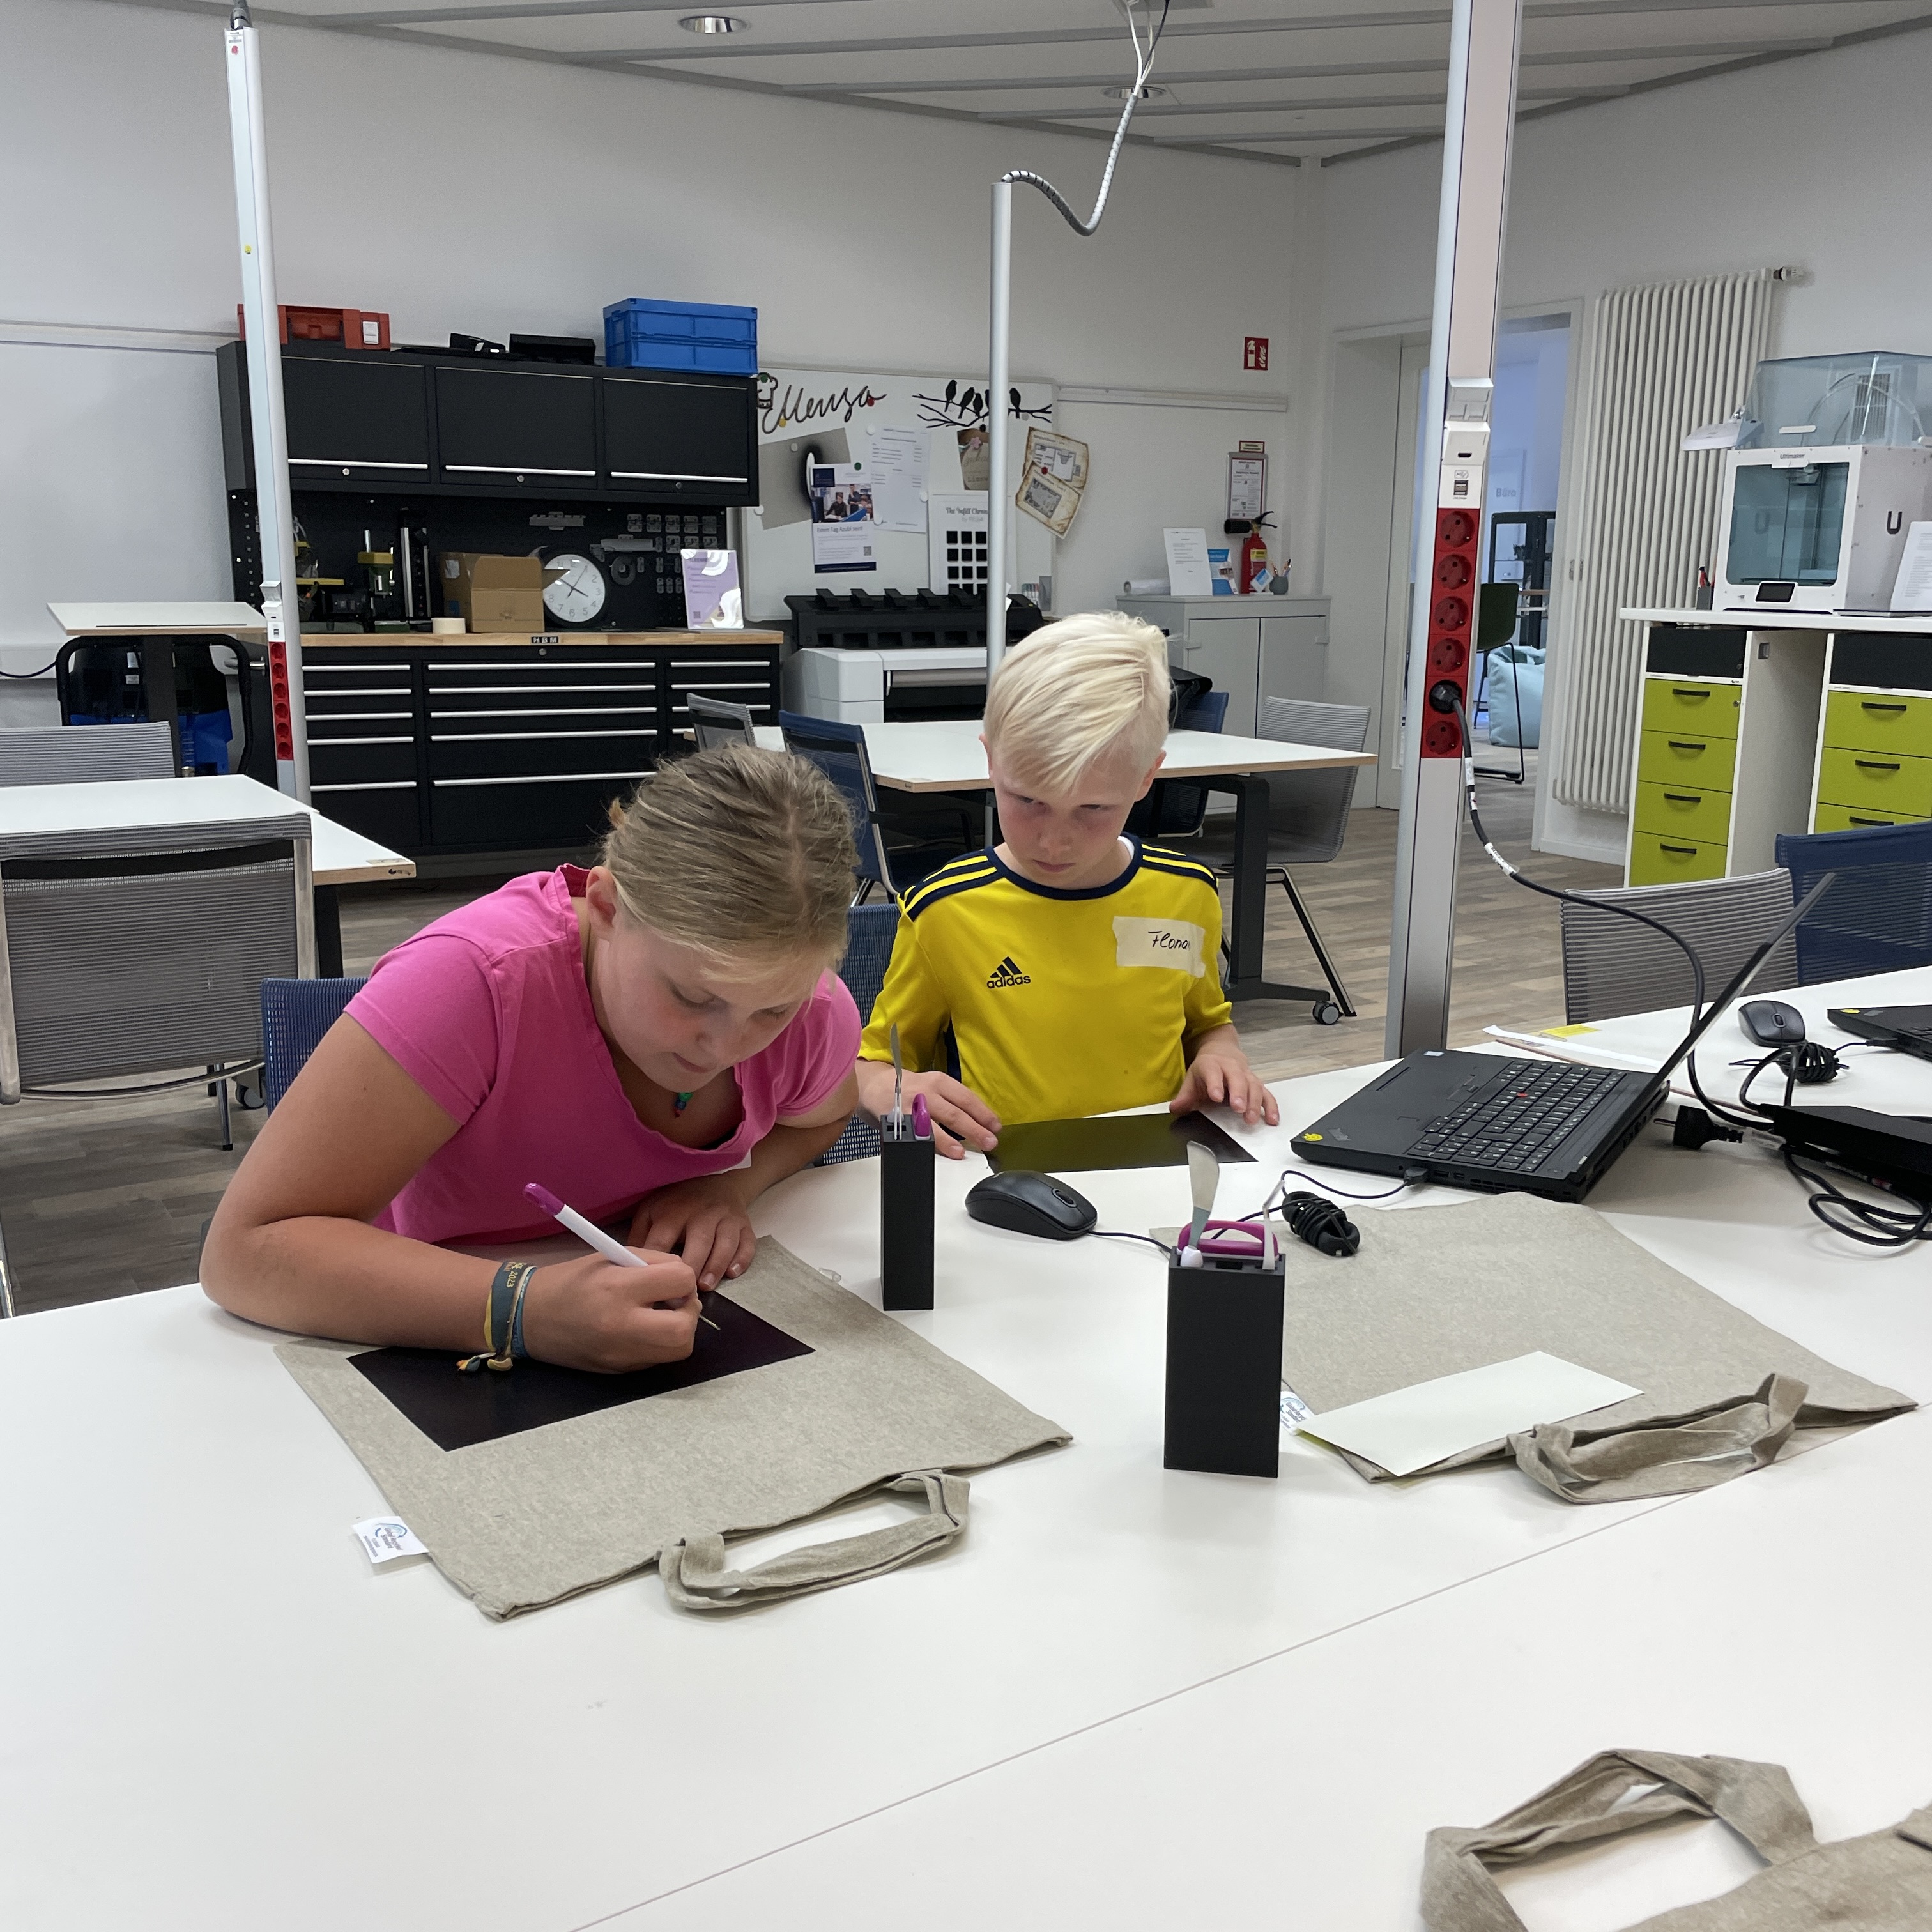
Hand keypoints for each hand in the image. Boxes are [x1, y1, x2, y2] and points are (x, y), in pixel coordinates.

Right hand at [518, 1247, 699, 1372]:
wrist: (528, 1317)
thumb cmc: (571, 1281)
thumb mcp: (611, 1257)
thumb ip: (653, 1264)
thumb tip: (685, 1279)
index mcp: (618, 1289)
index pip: (681, 1281)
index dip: (683, 1277)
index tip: (670, 1278)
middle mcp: (622, 1326)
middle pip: (685, 1329)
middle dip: (689, 1311)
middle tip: (674, 1301)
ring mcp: (621, 1355)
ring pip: (679, 1350)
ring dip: (679, 1330)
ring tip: (660, 1316)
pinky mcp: (620, 1371)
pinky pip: (658, 1358)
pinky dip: (660, 1343)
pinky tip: (642, 1329)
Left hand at [629, 1175, 754, 1290]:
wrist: (716, 1181)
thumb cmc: (678, 1202)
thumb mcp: (652, 1209)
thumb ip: (640, 1235)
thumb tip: (629, 1265)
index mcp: (673, 1210)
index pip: (663, 1239)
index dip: (658, 1265)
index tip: (653, 1286)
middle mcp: (701, 1212)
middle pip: (698, 1241)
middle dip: (691, 1266)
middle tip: (683, 1292)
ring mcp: (725, 1217)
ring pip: (724, 1242)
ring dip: (716, 1265)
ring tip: (706, 1286)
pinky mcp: (744, 1223)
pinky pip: (747, 1242)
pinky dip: (742, 1258)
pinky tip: (732, 1273)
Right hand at [857, 1059, 999, 1159]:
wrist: (874, 1085)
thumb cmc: (909, 1088)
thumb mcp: (934, 1086)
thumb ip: (953, 1101)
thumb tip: (979, 1122)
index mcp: (940, 1082)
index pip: (966, 1098)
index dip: (983, 1114)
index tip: (995, 1126)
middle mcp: (926, 1093)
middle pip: (954, 1113)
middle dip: (974, 1130)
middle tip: (989, 1142)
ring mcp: (911, 1108)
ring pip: (933, 1126)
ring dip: (948, 1141)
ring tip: (961, 1153)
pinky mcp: (897, 1122)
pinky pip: (914, 1136)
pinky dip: (925, 1146)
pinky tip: (933, 1153)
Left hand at [1171, 1050, 1279, 1127]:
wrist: (1222, 1052)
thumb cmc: (1207, 1068)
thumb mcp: (1192, 1079)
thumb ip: (1185, 1096)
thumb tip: (1175, 1109)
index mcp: (1212, 1065)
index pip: (1213, 1073)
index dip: (1215, 1084)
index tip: (1216, 1096)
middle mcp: (1231, 1068)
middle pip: (1237, 1079)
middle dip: (1239, 1094)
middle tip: (1238, 1108)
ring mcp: (1246, 1076)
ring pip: (1254, 1086)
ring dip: (1254, 1103)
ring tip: (1251, 1118)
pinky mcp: (1257, 1084)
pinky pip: (1266, 1094)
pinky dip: (1270, 1107)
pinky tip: (1271, 1119)